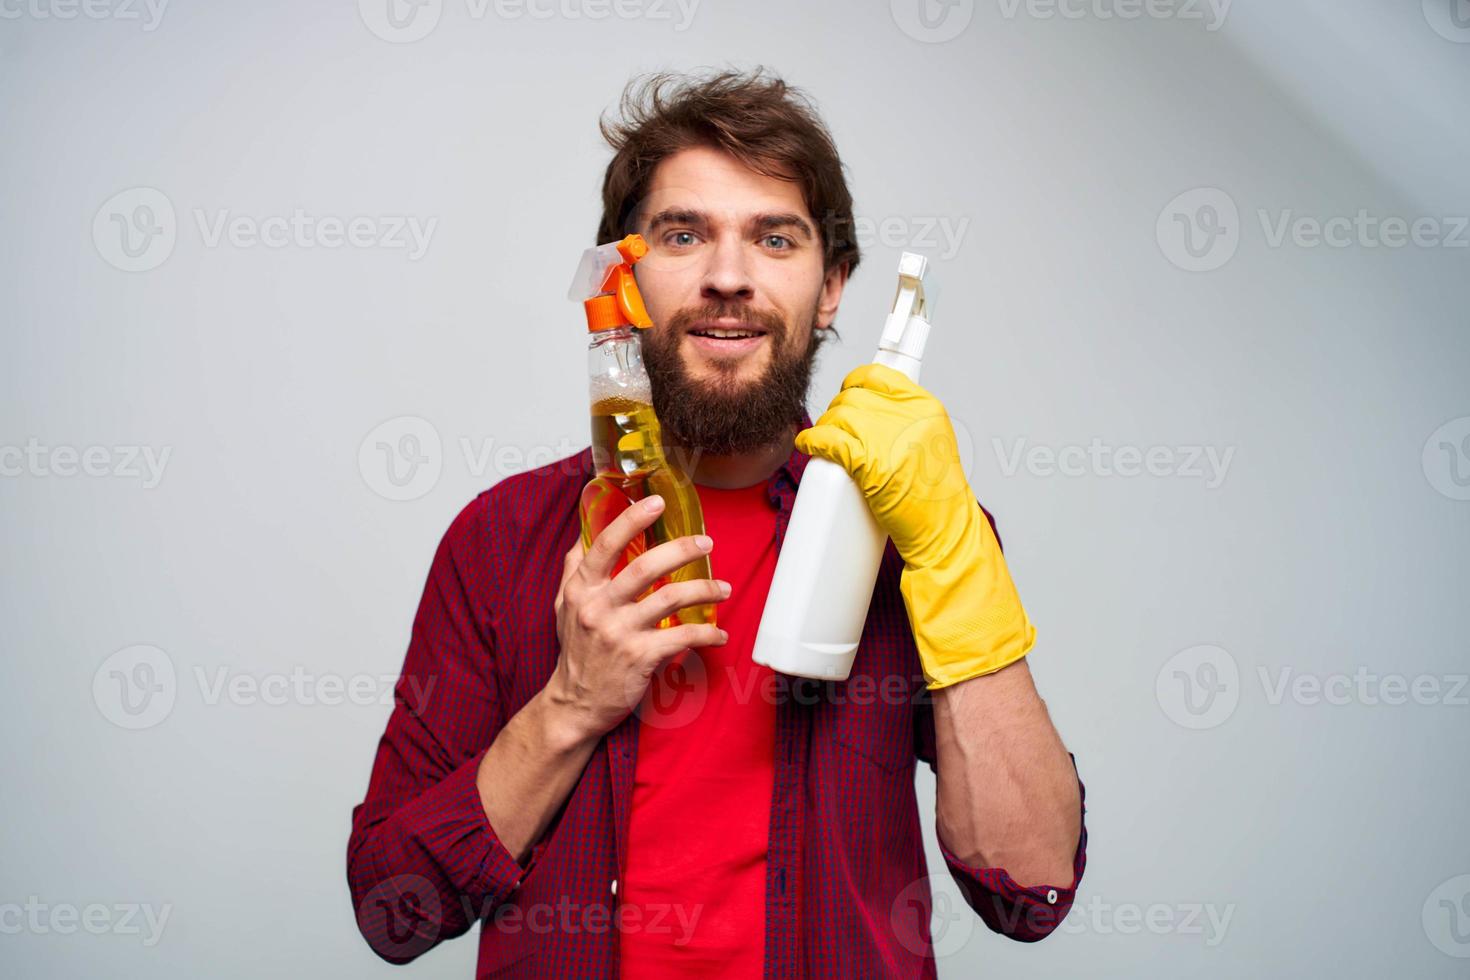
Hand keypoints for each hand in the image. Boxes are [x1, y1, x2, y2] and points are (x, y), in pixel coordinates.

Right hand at [546, 494, 729, 739]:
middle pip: (644, 568)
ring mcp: (619, 633)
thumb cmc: (576, 651)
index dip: (630, 520)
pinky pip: (682, 637)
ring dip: (704, 591)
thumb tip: (584, 531)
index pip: (604, 545)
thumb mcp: (564, 605)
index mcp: (581, 589)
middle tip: (706, 543)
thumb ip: (575, 569)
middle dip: (681, 550)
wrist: (575, 704)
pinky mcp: (639, 658)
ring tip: (723, 589)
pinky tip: (719, 634)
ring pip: (670, 600)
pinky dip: (707, 633)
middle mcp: (598, 608)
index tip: (656, 502)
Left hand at [795, 363, 1034, 688]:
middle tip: (835, 434)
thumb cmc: (936, 495)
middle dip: (837, 414)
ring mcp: (888, 438)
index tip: (846, 395)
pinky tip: (808, 445)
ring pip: (837, 417)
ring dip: (824, 430)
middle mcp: (908, 416)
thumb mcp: (933, 443)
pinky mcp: (870, 463)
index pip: (878, 376)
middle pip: (852, 398)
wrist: (944, 531)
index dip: (854, 384)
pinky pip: (828, 440)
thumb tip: (866, 411)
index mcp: (926, 407)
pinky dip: (812, 441)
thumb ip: (906, 422)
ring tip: (823, 446)